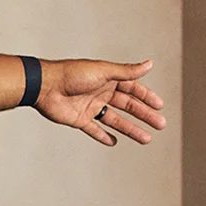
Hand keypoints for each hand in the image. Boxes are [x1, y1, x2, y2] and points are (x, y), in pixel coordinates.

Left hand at [37, 59, 165, 146]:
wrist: (45, 87)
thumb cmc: (72, 74)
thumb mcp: (103, 71)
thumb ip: (126, 71)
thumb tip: (149, 64)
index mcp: (108, 79)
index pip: (133, 88)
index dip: (146, 97)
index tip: (160, 106)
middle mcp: (101, 92)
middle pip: (127, 106)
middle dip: (144, 115)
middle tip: (160, 124)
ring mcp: (91, 106)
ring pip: (115, 120)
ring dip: (130, 129)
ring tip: (146, 139)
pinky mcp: (79, 119)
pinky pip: (94, 129)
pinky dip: (103, 136)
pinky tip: (113, 141)